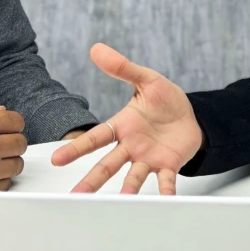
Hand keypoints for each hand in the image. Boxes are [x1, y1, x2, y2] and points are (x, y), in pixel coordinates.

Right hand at [50, 43, 202, 194]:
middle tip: (77, 196)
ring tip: (122, 200)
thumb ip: (123, 68)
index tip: (57, 159)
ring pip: (134, 176)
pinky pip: (166, 180)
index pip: (96, 138)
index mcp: (122, 126)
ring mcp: (148, 158)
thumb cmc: (164, 100)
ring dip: (128, 189)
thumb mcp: (146, 79)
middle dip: (92, 179)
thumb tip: (97, 49)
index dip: (76, 148)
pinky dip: (166, 191)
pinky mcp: (168, 165)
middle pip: (108, 164)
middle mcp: (131, 146)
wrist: (192, 116)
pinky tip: (164, 201)